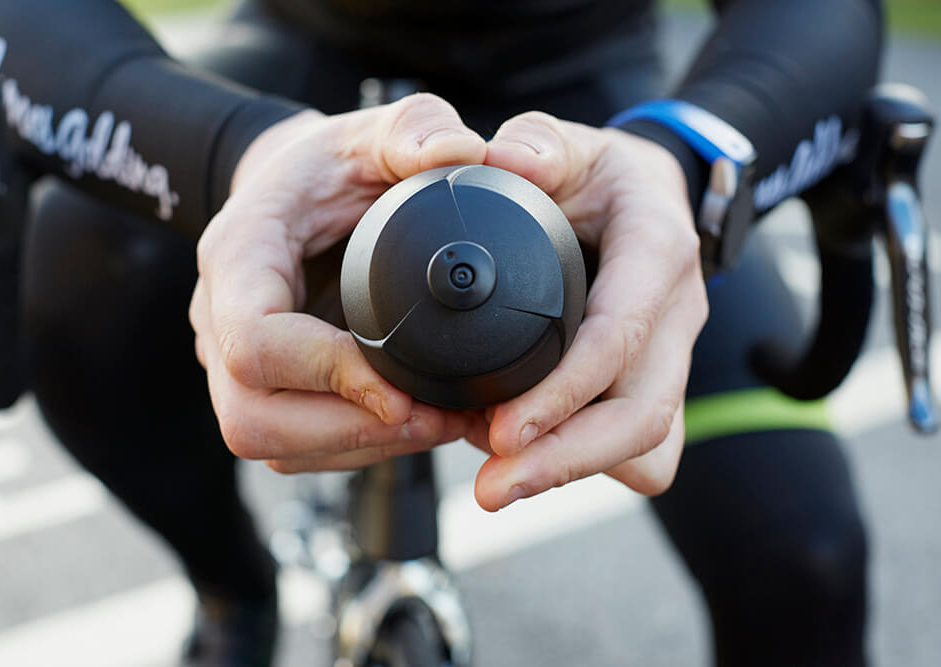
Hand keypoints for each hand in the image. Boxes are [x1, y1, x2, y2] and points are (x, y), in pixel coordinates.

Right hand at [191, 94, 489, 472]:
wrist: (295, 194)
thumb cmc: (329, 165)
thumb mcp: (369, 131)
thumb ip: (416, 128)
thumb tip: (467, 154)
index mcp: (239, 255)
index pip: (254, 342)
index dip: (324, 374)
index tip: (400, 391)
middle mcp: (220, 319)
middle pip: (252, 417)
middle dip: (347, 431)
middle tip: (434, 421)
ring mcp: (234, 363)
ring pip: (272, 442)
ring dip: (359, 447)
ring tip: (439, 426)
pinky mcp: (264, 389)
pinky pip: (294, 445)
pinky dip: (358, 446)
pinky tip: (415, 424)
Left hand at [472, 112, 708, 510]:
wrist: (650, 198)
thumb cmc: (602, 174)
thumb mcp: (571, 142)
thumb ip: (538, 143)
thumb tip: (502, 160)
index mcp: (657, 254)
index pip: (618, 337)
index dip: (563, 393)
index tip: (500, 429)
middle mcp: (675, 316)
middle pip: (642, 417)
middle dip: (567, 461)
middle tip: (490, 490)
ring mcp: (673, 356)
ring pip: (646, 444)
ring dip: (574, 472)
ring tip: (499, 484)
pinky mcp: (657, 383)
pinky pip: (642, 448)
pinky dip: (588, 464)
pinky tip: (531, 459)